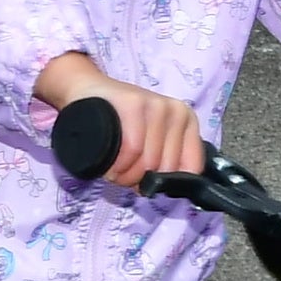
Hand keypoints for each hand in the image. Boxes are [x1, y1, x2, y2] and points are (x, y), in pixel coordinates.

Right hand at [33, 55, 205, 188]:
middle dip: (141, 180)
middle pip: (166, 167)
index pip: (191, 167)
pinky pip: (133, 148)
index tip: (147, 181)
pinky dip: (119, 164)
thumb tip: (167, 189)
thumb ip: (164, 160)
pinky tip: (110, 165)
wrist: (88, 91)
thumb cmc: (120, 122)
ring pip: (149, 161)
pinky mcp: (135, 103)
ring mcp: (156, 105)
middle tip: (123, 175)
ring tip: (114, 170)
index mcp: (187, 122)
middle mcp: (177, 111)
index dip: (167, 183)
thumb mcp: (150, 141)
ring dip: (126, 175)